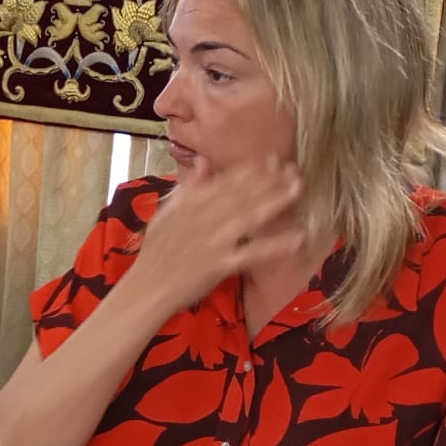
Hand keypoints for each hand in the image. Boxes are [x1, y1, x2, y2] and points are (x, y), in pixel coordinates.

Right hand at [131, 156, 304, 311]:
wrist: (147, 287)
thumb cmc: (157, 252)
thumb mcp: (166, 213)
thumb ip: (188, 188)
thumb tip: (203, 161)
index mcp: (189, 205)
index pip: (224, 182)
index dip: (250, 169)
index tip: (272, 158)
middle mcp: (203, 219)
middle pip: (240, 195)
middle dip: (268, 180)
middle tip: (293, 167)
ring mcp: (214, 242)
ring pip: (248, 217)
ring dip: (274, 202)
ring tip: (297, 189)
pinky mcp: (221, 265)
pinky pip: (252, 254)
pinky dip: (275, 246)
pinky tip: (297, 237)